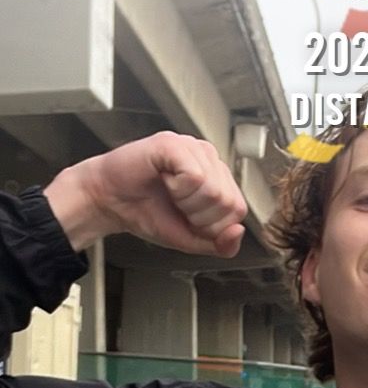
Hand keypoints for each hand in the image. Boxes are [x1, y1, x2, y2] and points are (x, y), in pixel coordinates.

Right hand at [45, 134, 247, 257]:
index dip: (210, 226)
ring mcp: (192, 148)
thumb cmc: (147, 212)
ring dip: (185, 202)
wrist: (110, 202)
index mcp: (217, 177)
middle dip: (198, 216)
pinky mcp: (174, 143)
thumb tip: (237, 232)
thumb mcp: (190, 239)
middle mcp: (209, 158)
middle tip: (175, 205)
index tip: (186, 218)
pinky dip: (177, 189)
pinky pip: (194, 176)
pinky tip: (163, 180)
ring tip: (168, 192)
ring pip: (213, 190)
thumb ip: (219, 243)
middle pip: (227, 202)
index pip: (237, 210)